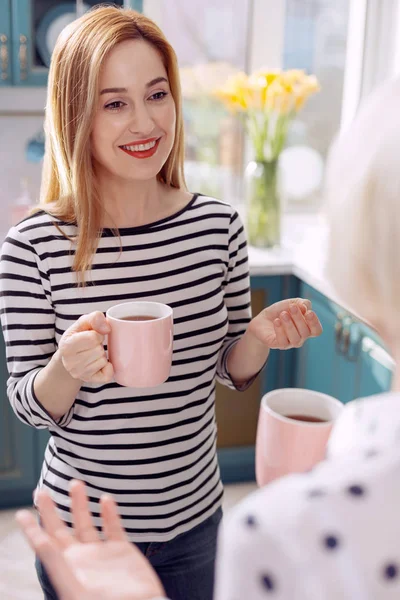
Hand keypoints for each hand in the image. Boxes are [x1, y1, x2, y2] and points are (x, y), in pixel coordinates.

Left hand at [16, 481, 164, 599]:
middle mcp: (82, 558)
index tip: (21, 513)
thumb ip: (57, 565)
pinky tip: (105, 499)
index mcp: (67, 567)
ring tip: (75, 483)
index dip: (32, 529)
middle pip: (61, 529)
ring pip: (86, 522)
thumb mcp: (75, 589)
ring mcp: (102, 553)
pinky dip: (109, 513)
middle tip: (41, 491)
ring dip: (80, 504)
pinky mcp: (122, 551)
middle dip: (50, 511)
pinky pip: (113, 527)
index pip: (45, 544)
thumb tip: (39, 542)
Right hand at [58, 311, 113, 383]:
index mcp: (66, 346)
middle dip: (99, 345)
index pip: (93, 337)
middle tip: (91, 346)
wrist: (69, 357)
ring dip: (101, 355)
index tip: (92, 336)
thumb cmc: (78, 337)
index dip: (97, 334)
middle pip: (99, 350)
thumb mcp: (82, 323)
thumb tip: (107, 328)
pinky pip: (108, 375)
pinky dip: (108, 368)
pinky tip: (100, 364)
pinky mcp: (89, 381)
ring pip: (103, 361)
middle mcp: (70, 363)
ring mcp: (79, 373)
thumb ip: (94, 318)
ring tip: (93, 354)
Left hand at [247, 297, 322, 349]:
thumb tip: (305, 307)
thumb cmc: (280, 311)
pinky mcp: (277, 345)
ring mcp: (289, 343)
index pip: (317, 331)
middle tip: (292, 307)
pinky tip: (276, 321)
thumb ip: (302, 303)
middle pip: (305, 333)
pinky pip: (282, 342)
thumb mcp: (292, 303)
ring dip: (290, 325)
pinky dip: (280, 330)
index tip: (308, 312)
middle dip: (299, 318)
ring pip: (295, 338)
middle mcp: (300, 338)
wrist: (262, 319)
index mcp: (307, 328)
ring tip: (283, 314)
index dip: (314, 323)